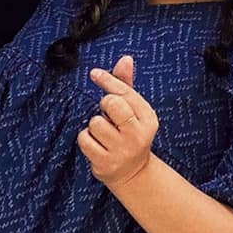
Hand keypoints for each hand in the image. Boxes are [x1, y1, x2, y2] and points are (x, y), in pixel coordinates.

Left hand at [78, 56, 157, 187]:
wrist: (133, 173)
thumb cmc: (130, 134)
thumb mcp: (134, 111)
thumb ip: (127, 84)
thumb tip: (126, 59)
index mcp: (148, 119)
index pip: (125, 92)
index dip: (108, 80)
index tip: (95, 74)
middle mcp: (137, 134)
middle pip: (111, 104)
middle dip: (105, 105)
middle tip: (108, 114)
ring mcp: (122, 150)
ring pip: (95, 122)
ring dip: (94, 126)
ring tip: (104, 134)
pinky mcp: (106, 162)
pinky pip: (85, 139)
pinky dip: (86, 140)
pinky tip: (97, 145)